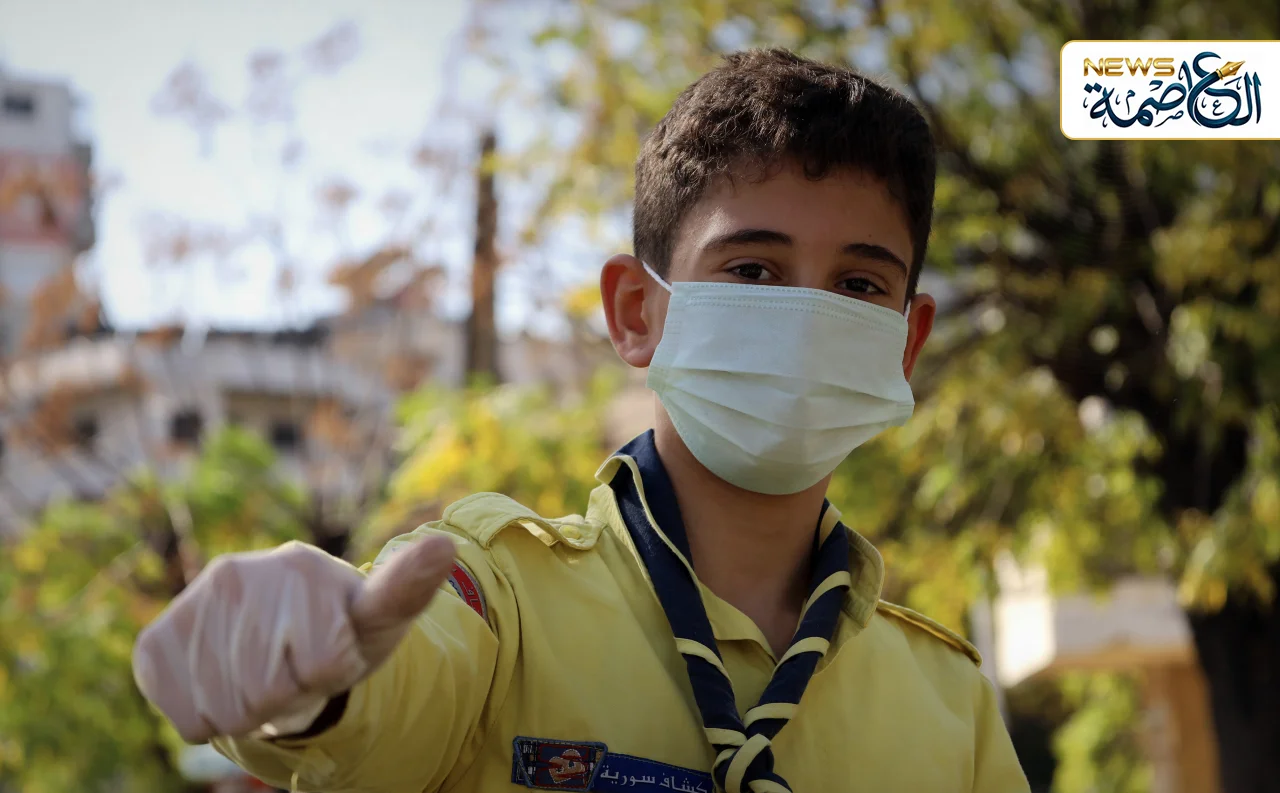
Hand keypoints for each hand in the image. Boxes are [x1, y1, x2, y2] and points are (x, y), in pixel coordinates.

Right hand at [132, 535, 455, 742]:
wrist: (280, 634)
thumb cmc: (338, 627)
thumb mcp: (379, 615)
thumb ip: (408, 588)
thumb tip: (445, 545)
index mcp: (302, 566)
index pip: (323, 664)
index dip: (333, 670)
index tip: (334, 646)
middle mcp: (239, 574)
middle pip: (272, 692)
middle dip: (291, 693)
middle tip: (294, 666)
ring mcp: (193, 604)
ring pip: (229, 711)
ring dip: (252, 709)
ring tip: (262, 673)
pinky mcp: (156, 640)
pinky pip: (189, 717)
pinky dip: (210, 718)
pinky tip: (223, 682)